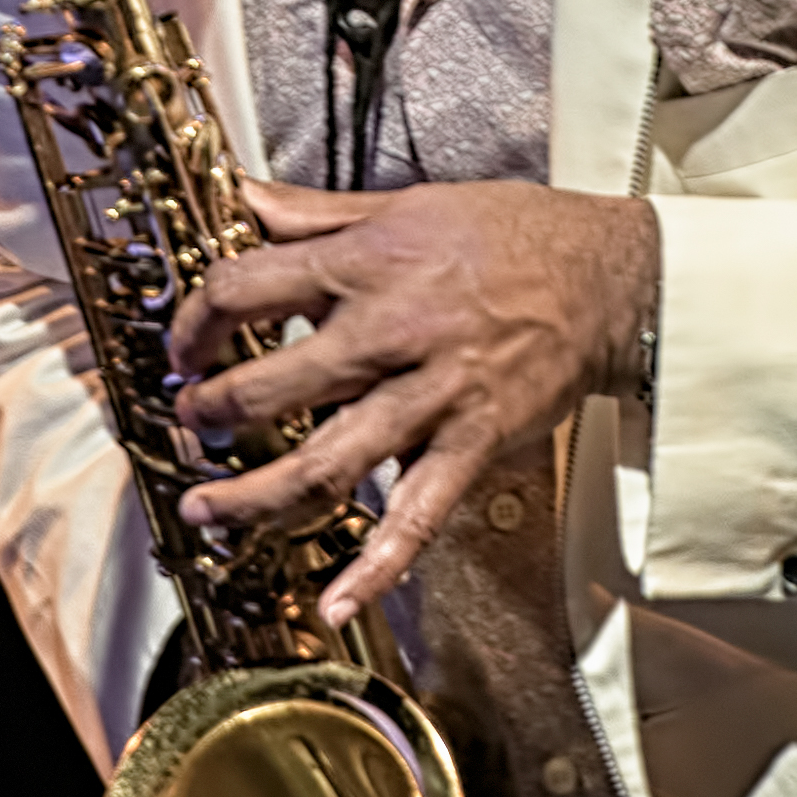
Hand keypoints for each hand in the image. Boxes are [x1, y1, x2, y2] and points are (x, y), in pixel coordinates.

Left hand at [170, 178, 657, 622]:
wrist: (612, 277)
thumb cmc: (513, 235)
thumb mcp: (405, 204)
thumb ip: (315, 211)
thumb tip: (243, 192)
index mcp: (367, 263)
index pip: (247, 288)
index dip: (196, 320)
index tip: (185, 344)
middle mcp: (392, 330)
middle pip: (273, 385)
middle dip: (214, 412)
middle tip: (191, 425)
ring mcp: (432, 396)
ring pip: (328, 462)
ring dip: (256, 496)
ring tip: (208, 510)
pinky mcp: (473, 446)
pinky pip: (417, 518)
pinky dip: (375, 567)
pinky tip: (333, 604)